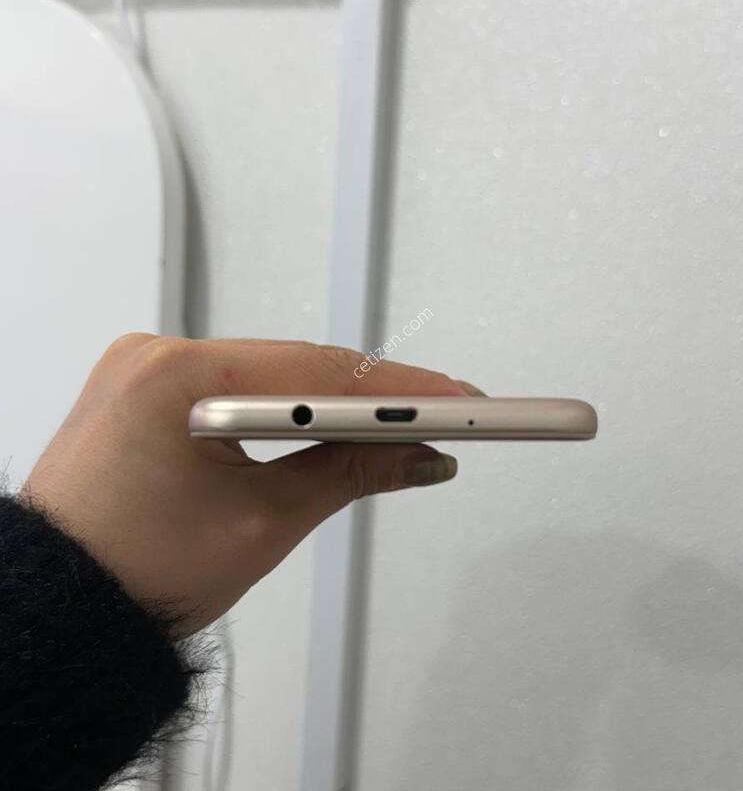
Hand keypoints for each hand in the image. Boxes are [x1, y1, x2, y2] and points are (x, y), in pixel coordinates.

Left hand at [23, 335, 474, 635]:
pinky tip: (330, 425)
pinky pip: (238, 389)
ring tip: (399, 426)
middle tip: (441, 414)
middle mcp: (157, 355)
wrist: (64, 612)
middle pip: (294, 367)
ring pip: (269, 378)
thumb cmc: (146, 575)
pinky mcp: (147, 390)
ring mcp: (148, 369)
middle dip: (369, 398)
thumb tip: (425, 459)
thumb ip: (352, 473)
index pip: (316, 373)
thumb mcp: (267, 521)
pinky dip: (287, 410)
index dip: (396, 390)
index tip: (455, 399)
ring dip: (331, 405)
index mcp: (177, 378)